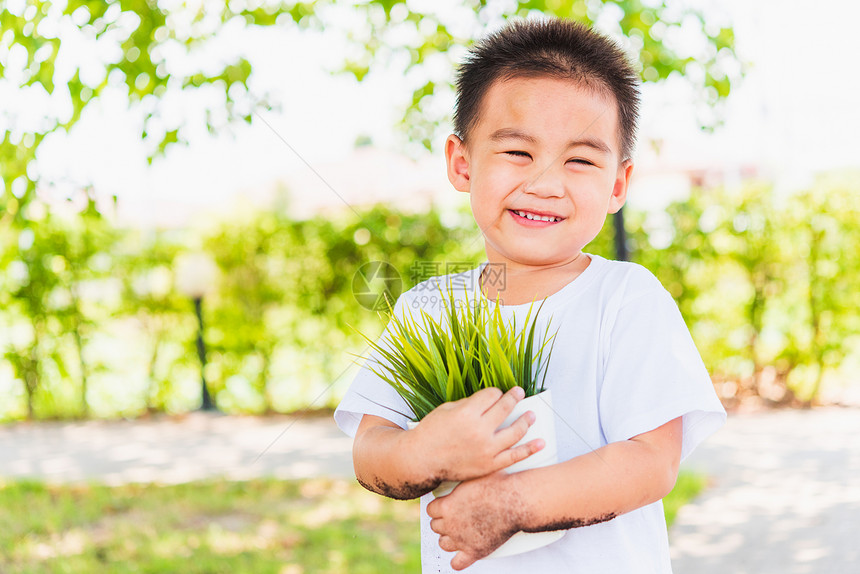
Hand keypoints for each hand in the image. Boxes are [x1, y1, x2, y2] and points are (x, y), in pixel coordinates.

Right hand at [410, 386, 544, 482]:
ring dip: (526, 420)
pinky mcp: (489, 465)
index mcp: (467, 413)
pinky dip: (529, 449)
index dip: (494, 392)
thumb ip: (470, 404)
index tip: (494, 394)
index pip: (491, 395)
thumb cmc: (431, 433)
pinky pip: (514, 456)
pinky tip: (541, 442)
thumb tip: (489, 400)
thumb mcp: (446, 409)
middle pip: (505, 408)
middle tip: (519, 393)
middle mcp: (479, 430)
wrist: (422, 460)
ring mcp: (486, 449)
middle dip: (513, 397)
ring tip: (531, 415)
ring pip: (515, 431)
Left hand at [427, 471, 522, 569]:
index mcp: (446, 506)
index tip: (446, 505)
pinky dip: (458, 560)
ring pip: (443, 544)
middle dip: (443, 522)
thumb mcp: (472, 476)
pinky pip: (458, 563)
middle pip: (435, 526)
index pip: (430, 510)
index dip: (439, 507)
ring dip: (448, 539)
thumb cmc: (497, 485)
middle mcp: (450, 525)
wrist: (515, 501)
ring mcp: (461, 539)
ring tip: (458, 532)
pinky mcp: (475, 551)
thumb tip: (455, 474)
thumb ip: (459, 483)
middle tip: (455, 517)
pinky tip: (463, 554)